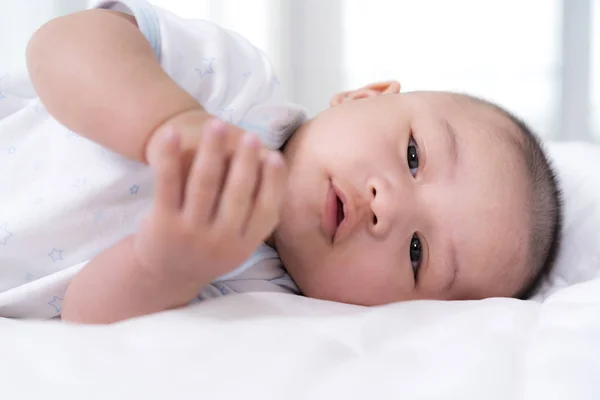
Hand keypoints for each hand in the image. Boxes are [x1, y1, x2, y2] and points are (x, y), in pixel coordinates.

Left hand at [135, 119, 287, 284]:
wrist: (164, 276)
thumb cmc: (209, 249)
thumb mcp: (238, 243)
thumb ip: (258, 214)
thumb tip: (278, 169)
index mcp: (243, 245)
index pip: (265, 211)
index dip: (272, 182)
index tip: (275, 156)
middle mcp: (219, 242)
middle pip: (236, 195)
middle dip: (245, 162)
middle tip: (250, 135)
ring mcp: (189, 233)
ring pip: (204, 184)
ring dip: (212, 150)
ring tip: (216, 124)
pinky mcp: (162, 223)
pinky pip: (167, 183)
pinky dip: (169, 156)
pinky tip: (172, 133)